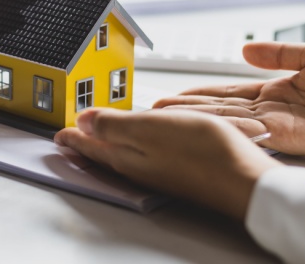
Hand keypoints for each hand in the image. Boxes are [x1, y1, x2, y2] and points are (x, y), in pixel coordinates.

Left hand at [55, 108, 280, 219]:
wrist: (246, 181)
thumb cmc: (205, 153)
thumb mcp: (151, 128)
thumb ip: (114, 124)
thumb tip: (81, 121)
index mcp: (127, 156)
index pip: (91, 143)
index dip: (73, 134)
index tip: (58, 131)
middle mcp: (140, 167)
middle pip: (105, 152)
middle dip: (86, 142)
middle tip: (70, 137)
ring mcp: (161, 171)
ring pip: (124, 156)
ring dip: (107, 145)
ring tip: (97, 139)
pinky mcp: (180, 172)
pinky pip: (146, 158)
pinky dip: (134, 148)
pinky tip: (142, 145)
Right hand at [153, 42, 304, 162]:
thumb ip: (279, 52)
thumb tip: (247, 48)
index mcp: (278, 90)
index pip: (230, 91)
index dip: (202, 91)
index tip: (177, 92)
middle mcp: (272, 110)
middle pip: (220, 107)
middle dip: (187, 107)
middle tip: (156, 107)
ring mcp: (276, 125)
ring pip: (226, 119)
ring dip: (195, 117)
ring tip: (166, 115)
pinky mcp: (285, 136)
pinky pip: (246, 128)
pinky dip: (220, 125)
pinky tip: (197, 123)